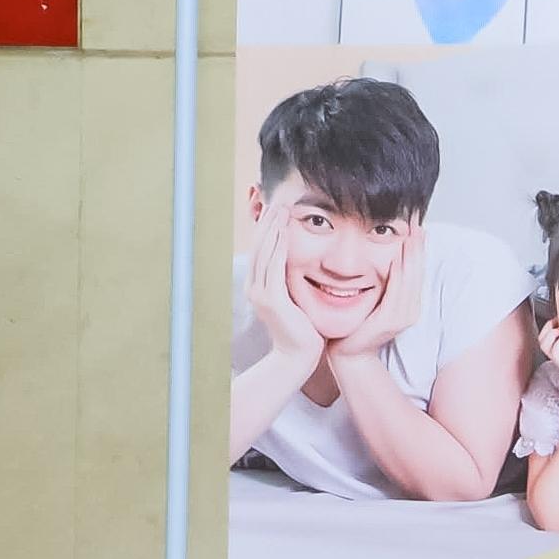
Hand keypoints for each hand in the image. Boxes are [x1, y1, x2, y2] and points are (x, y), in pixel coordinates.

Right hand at [245, 204, 324, 373]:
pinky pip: (274, 267)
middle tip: (276, 200)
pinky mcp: (271, 300)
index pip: (262, 251)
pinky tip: (284, 232)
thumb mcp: (296, 301)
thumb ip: (293, 284)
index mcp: (260, 286)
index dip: (267, 229)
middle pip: (258, 247)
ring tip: (280, 209)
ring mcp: (260, 294)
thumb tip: (302, 267)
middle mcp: (255, 287)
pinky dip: (278, 247)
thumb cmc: (303, 331)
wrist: (298, 357)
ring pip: (264, 253)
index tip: (276, 209)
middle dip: (267, 223)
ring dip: (272, 229)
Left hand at [331, 223, 425, 358]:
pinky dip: (400, 273)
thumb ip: (380, 283)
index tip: (414, 224)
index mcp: (408, 303)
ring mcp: (403, 315)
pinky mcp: (391, 320)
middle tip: (417, 221)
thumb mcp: (371, 299)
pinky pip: (397, 291)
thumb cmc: (355, 324)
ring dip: (412, 255)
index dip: (417, 247)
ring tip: (412, 233)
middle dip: (418, 245)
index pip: (415, 270)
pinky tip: (398, 256)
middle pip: (417, 271)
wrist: (347, 353)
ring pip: (411, 278)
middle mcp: (411, 309)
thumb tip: (380, 258)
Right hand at [537, 316, 558, 411]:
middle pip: (541, 337)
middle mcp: (556, 356)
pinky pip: (554, 349)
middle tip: (558, 322)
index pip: (545, 336)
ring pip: (543, 342)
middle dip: (548, 326)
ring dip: (551, 332)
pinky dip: (557, 341)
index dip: (549, 325)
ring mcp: (558, 360)